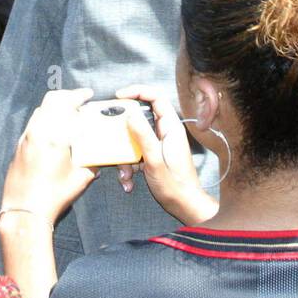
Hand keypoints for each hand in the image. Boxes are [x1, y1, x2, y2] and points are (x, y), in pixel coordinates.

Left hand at [1, 89, 99, 225]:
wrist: (25, 211)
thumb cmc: (53, 196)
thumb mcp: (81, 178)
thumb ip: (92, 161)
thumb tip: (99, 155)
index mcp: (55, 136)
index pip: (67, 103)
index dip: (79, 96)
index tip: (87, 94)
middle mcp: (38, 131)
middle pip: (51, 100)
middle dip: (66, 96)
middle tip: (78, 100)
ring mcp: (26, 138)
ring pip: (40, 110)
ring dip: (54, 107)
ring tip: (67, 115)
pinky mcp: (19, 146)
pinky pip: (33, 124)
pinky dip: (45, 119)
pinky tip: (53, 132)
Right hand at [115, 86, 216, 224]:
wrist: (184, 206)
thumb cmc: (174, 185)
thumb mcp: (154, 160)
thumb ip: (143, 136)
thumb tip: (130, 114)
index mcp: (171, 127)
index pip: (156, 97)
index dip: (137, 92)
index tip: (118, 97)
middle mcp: (165, 132)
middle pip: (140, 118)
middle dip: (124, 132)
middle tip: (113, 139)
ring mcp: (158, 144)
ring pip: (134, 138)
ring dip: (125, 156)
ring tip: (125, 174)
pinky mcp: (153, 156)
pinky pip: (135, 153)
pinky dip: (129, 166)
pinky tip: (128, 182)